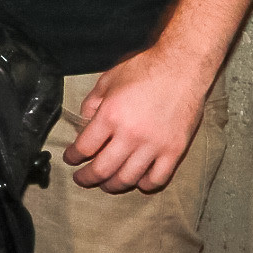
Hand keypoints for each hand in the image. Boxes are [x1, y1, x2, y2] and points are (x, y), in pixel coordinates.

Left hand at [62, 46, 211, 192]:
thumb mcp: (108, 80)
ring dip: (113, 185)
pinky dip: (145, 185)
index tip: (70, 158)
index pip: (84, 147)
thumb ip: (92, 103)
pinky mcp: (175, 150)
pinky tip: (138, 181)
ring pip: (128, 178)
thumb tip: (84, 123)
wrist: (182, 67)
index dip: (73, 156)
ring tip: (106, 184)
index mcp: (110, 116)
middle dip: (87, 178)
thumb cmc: (144, 69)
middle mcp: (130, 135)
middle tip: (81, 179)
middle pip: (102, 169)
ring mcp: (154, 145)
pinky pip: (158, 178)